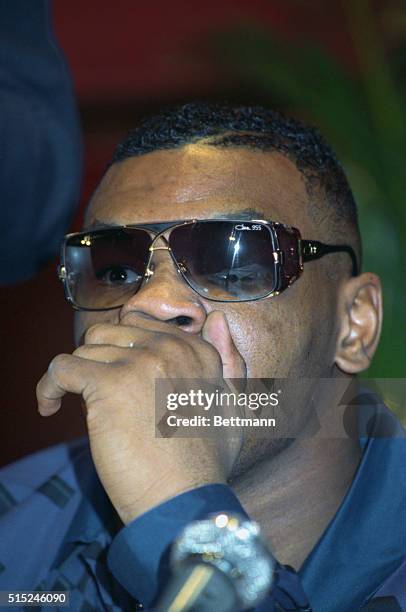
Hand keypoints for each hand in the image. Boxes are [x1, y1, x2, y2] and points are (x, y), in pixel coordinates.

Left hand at [36, 311, 245, 523]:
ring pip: (87, 347)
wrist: (185, 499)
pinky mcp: (107, 385)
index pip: (143, 324)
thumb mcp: (233, 405)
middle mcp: (169, 348)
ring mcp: (139, 363)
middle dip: (101, 358)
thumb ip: (229, 358)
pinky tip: (49, 405)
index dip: (124, 348)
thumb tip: (217, 318)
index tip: (118, 377)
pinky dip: (49, 385)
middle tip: (99, 393)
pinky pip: (61, 367)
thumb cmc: (207, 462)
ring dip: (79, 374)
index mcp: (197, 350)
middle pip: (112, 332)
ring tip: (78, 403)